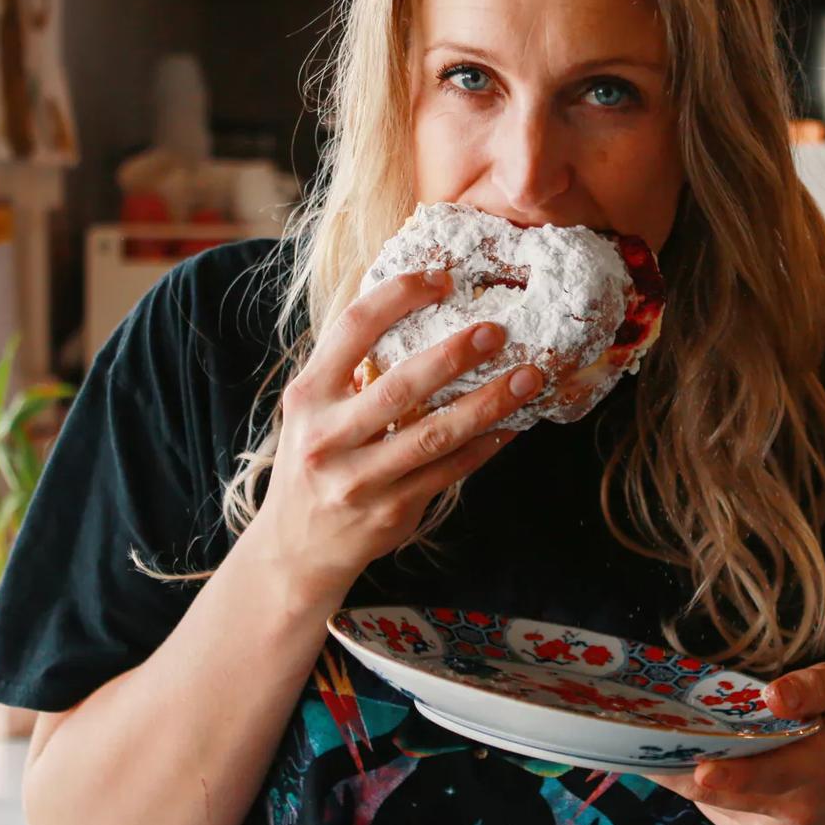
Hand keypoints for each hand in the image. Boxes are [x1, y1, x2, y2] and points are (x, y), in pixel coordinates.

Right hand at [254, 268, 541, 594]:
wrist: (295, 546)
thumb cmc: (314, 458)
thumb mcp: (313, 408)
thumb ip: (350, 366)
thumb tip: (415, 309)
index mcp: (309, 395)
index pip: (352, 329)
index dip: (398, 296)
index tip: (441, 278)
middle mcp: (329, 436)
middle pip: (400, 386)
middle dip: (454, 355)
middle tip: (497, 330)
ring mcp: (361, 478)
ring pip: (435, 435)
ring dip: (488, 403)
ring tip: (528, 377)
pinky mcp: (392, 509)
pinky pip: (450, 471)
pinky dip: (486, 445)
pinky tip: (513, 423)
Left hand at [648, 662, 824, 824]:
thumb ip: (815, 687)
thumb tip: (774, 695)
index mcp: (821, 770)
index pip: (775, 775)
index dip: (736, 775)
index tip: (703, 769)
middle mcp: (794, 812)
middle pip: (724, 793)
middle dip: (681, 765)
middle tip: (643, 735)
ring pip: (708, 800)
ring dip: (681, 769)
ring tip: (657, 735)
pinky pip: (710, 808)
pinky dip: (696, 782)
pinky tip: (695, 755)